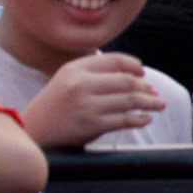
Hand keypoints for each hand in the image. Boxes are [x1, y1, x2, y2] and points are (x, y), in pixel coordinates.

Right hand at [25, 52, 166, 148]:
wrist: (33, 131)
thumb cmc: (57, 104)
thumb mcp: (68, 80)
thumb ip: (96, 72)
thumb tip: (138, 74)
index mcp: (75, 69)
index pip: (115, 60)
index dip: (134, 65)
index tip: (143, 73)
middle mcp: (80, 84)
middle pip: (126, 81)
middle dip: (146, 88)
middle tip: (156, 94)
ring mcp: (86, 105)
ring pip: (129, 100)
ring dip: (149, 103)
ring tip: (159, 105)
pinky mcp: (91, 125)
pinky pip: (124, 120)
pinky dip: (139, 119)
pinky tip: (145, 119)